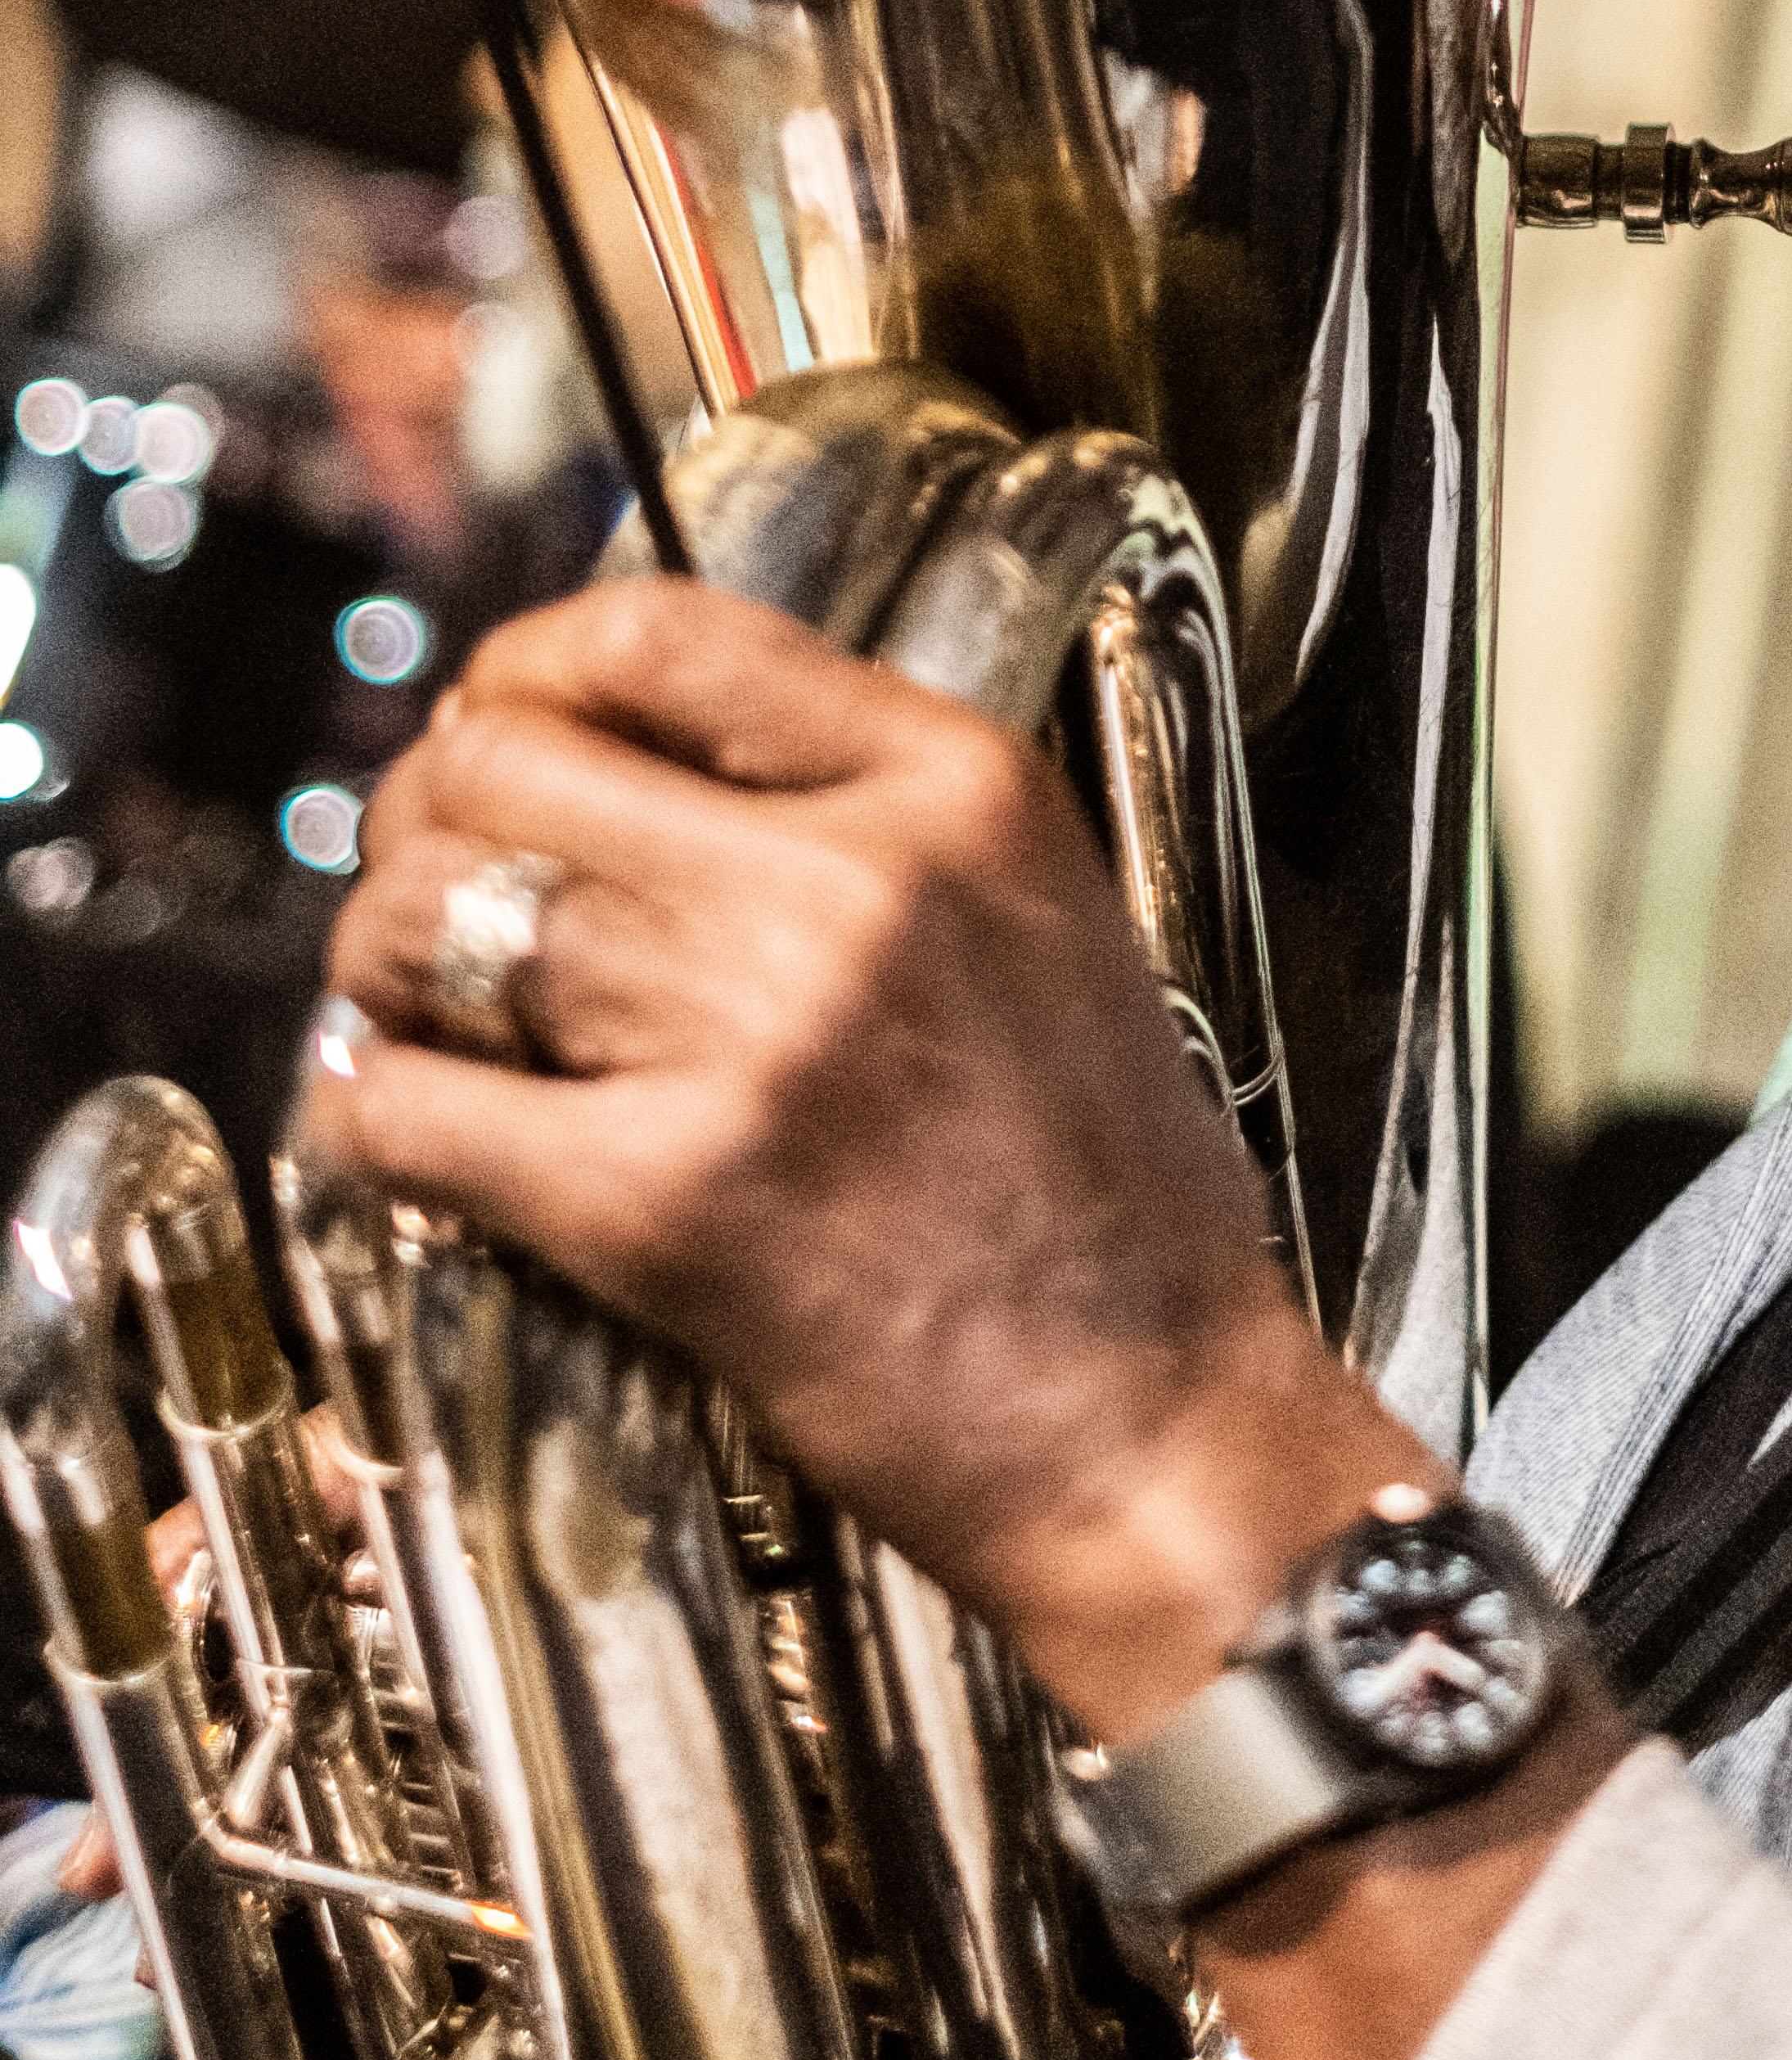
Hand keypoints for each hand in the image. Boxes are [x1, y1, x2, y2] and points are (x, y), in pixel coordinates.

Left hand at [308, 579, 1407, 1728]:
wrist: (1156, 1427)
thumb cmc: (1111, 1204)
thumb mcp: (1040, 920)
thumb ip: (868, 819)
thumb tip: (636, 768)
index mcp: (957, 788)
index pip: (661, 632)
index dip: (529, 668)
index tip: (495, 721)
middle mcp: (852, 880)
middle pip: (508, 760)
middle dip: (425, 816)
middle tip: (426, 883)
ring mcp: (752, 1036)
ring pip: (429, 919)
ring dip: (380, 966)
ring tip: (413, 1012)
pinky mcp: (663, 1201)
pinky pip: (410, 1109)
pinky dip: (367, 1118)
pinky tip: (396, 1132)